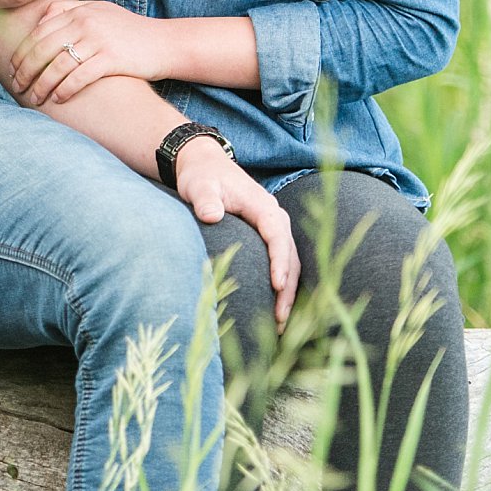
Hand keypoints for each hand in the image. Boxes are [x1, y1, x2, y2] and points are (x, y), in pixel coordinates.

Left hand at [9, 0, 167, 105]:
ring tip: (33, 98)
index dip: (22, 51)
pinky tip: (57, 100)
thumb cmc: (129, 30)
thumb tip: (41, 18)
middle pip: (43, 48)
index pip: (39, 32)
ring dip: (42, 84)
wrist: (165, 42)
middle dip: (25, 69)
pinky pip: (79, 76)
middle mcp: (85, 22)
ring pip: (58, 64)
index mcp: (78, 11)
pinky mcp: (111, 58)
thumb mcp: (99, 11)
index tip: (12, 68)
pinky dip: (64, 89)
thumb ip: (70, 10)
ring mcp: (98, 40)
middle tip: (16, 86)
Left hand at [174, 138, 298, 327]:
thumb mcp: (200, 185)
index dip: (279, 261)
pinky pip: (281, 262)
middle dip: (288, 288)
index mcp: (264, 206)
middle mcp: (275, 218)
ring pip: (290, 263)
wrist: (204, 166)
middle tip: (280, 319)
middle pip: (290, 256)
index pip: (278, 236)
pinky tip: (275, 308)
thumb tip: (211, 215)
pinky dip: (282, 285)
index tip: (276, 286)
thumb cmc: (202, 176)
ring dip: (288, 292)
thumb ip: (206, 199)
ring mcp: (273, 228)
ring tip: (280, 324)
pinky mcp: (267, 237)